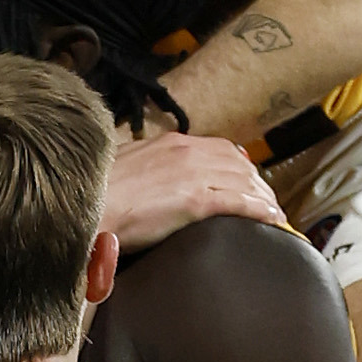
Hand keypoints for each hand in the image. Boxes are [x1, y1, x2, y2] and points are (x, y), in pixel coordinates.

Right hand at [101, 131, 286, 254]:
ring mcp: (192, 176)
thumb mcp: (123, 165)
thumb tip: (147, 176)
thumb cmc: (95, 191)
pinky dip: (260, 210)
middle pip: (238, 165)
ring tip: (276, 213)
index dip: (240, 165)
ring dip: (264, 197)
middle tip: (269, 200)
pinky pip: (239, 203)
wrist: (84, 205)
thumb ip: (144, 166)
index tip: (249, 179)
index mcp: (171, 143)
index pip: (220, 149)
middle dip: (258, 183)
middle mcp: (187, 153)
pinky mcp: (194, 202)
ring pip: (243, 182)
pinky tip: (273, 219)